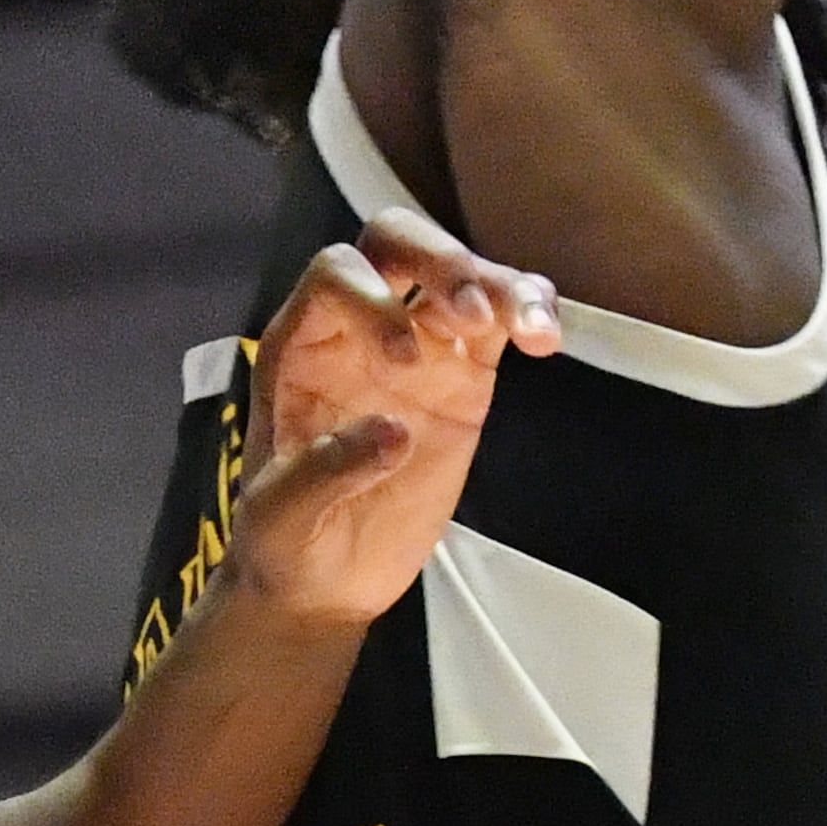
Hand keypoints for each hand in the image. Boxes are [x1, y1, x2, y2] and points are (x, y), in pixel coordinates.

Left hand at [222, 202, 554, 627]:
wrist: (323, 580)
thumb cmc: (282, 540)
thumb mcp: (280, 518)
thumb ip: (323, 473)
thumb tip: (394, 433)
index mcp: (301, 344)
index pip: (335, 273)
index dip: (372, 299)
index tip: (403, 361)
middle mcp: (357, 328)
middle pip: (397, 245)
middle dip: (441, 259)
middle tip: (475, 313)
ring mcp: (416, 348)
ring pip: (460, 277)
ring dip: (502, 285)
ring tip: (533, 328)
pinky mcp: (463, 380)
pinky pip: (499, 325)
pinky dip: (528, 316)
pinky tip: (547, 339)